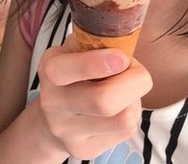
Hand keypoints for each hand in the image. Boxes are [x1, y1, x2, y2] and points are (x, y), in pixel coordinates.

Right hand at [36, 34, 151, 159]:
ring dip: (135, 100)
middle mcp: (53, 103)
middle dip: (133, 82)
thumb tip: (121, 36)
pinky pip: (125, 132)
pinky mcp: (85, 150)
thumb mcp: (75, 50)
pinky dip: (131, 114)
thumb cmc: (74, 73)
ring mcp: (67, 131)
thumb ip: (94, 40)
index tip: (121, 57)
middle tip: (137, 71)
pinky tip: (120, 107)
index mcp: (49, 69)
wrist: (54, 118)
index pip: (65, 70)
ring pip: (122, 118)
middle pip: (103, 101)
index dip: (96, 63)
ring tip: (126, 90)